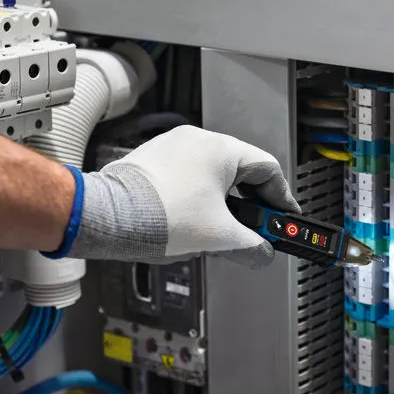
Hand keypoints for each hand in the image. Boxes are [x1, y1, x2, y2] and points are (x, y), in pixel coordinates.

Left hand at [66, 126, 299, 265]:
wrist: (108, 217)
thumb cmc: (159, 217)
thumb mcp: (219, 236)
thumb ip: (251, 245)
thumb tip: (262, 252)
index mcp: (221, 150)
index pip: (268, 170)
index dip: (281, 197)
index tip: (285, 216)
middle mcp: (198, 140)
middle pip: (241, 171)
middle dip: (252, 203)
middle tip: (257, 227)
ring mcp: (173, 147)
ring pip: (214, 174)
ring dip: (225, 201)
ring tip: (222, 228)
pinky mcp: (154, 160)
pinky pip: (190, 175)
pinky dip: (200, 197)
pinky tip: (194, 220)